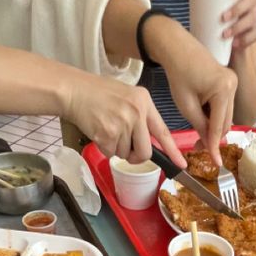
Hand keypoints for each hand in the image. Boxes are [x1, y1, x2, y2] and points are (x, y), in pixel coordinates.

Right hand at [64, 71, 185, 166]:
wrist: (74, 90)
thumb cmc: (98, 94)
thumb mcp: (127, 97)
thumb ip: (140, 117)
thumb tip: (147, 142)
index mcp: (144, 101)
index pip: (162, 131)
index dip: (172, 151)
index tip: (182, 165)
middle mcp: (136, 112)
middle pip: (145, 152)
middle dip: (135, 156)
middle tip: (125, 149)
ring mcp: (122, 124)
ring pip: (126, 154)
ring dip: (116, 148)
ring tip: (106, 128)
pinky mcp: (108, 134)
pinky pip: (111, 153)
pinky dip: (104, 147)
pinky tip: (98, 131)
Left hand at [147, 18, 236, 164]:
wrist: (178, 48)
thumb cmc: (178, 74)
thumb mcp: (186, 105)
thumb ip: (199, 126)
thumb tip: (208, 144)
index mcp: (223, 90)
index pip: (219, 126)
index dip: (214, 146)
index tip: (216, 163)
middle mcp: (233, 86)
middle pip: (226, 123)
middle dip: (213, 136)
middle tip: (198, 147)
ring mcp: (233, 83)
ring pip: (226, 116)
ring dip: (214, 126)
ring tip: (197, 129)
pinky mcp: (229, 82)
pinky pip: (224, 106)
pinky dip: (214, 115)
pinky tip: (202, 115)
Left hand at [222, 0, 255, 52]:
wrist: (224, 35)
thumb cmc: (218, 11)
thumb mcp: (210, 0)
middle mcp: (252, 1)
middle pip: (252, 0)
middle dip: (238, 9)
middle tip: (223, 17)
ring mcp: (255, 16)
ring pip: (253, 20)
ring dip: (239, 27)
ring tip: (225, 34)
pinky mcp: (254, 32)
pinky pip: (254, 36)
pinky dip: (244, 40)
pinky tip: (234, 43)